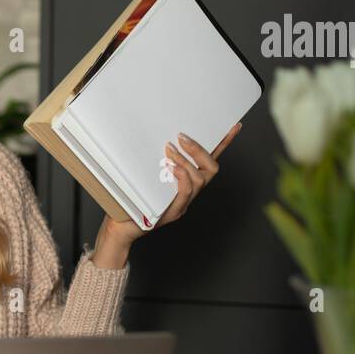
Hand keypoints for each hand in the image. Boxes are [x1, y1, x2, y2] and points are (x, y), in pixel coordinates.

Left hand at [100, 121, 243, 248]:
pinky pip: (186, 192)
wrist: (121, 227)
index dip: (223, 144)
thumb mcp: (144, 174)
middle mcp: (189, 193)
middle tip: (181, 138)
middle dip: (199, 151)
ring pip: (199, 179)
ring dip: (185, 161)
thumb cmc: (131, 199)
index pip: (209, 161)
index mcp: (186, 182)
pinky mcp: (173, 213)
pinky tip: (171, 168)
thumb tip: (158, 137)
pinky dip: (181, 177)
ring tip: (169, 151)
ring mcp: (183, 204)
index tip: (233, 126)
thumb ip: (155, 160)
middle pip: (211, 169)